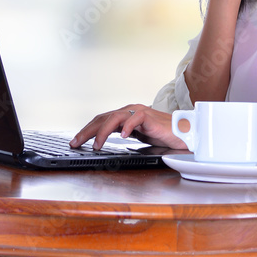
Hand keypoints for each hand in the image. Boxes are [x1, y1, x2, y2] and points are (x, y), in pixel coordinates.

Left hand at [70, 104, 187, 150]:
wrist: (181, 132)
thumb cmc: (161, 135)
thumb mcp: (137, 137)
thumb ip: (124, 135)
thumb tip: (105, 142)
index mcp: (125, 116)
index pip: (101, 120)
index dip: (86, 130)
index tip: (75, 141)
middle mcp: (129, 111)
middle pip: (103, 118)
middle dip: (87, 131)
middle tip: (76, 143)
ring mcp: (139, 112)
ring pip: (115, 117)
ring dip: (103, 131)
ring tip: (96, 144)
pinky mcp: (149, 116)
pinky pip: (136, 119)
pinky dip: (128, 127)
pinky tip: (123, 136)